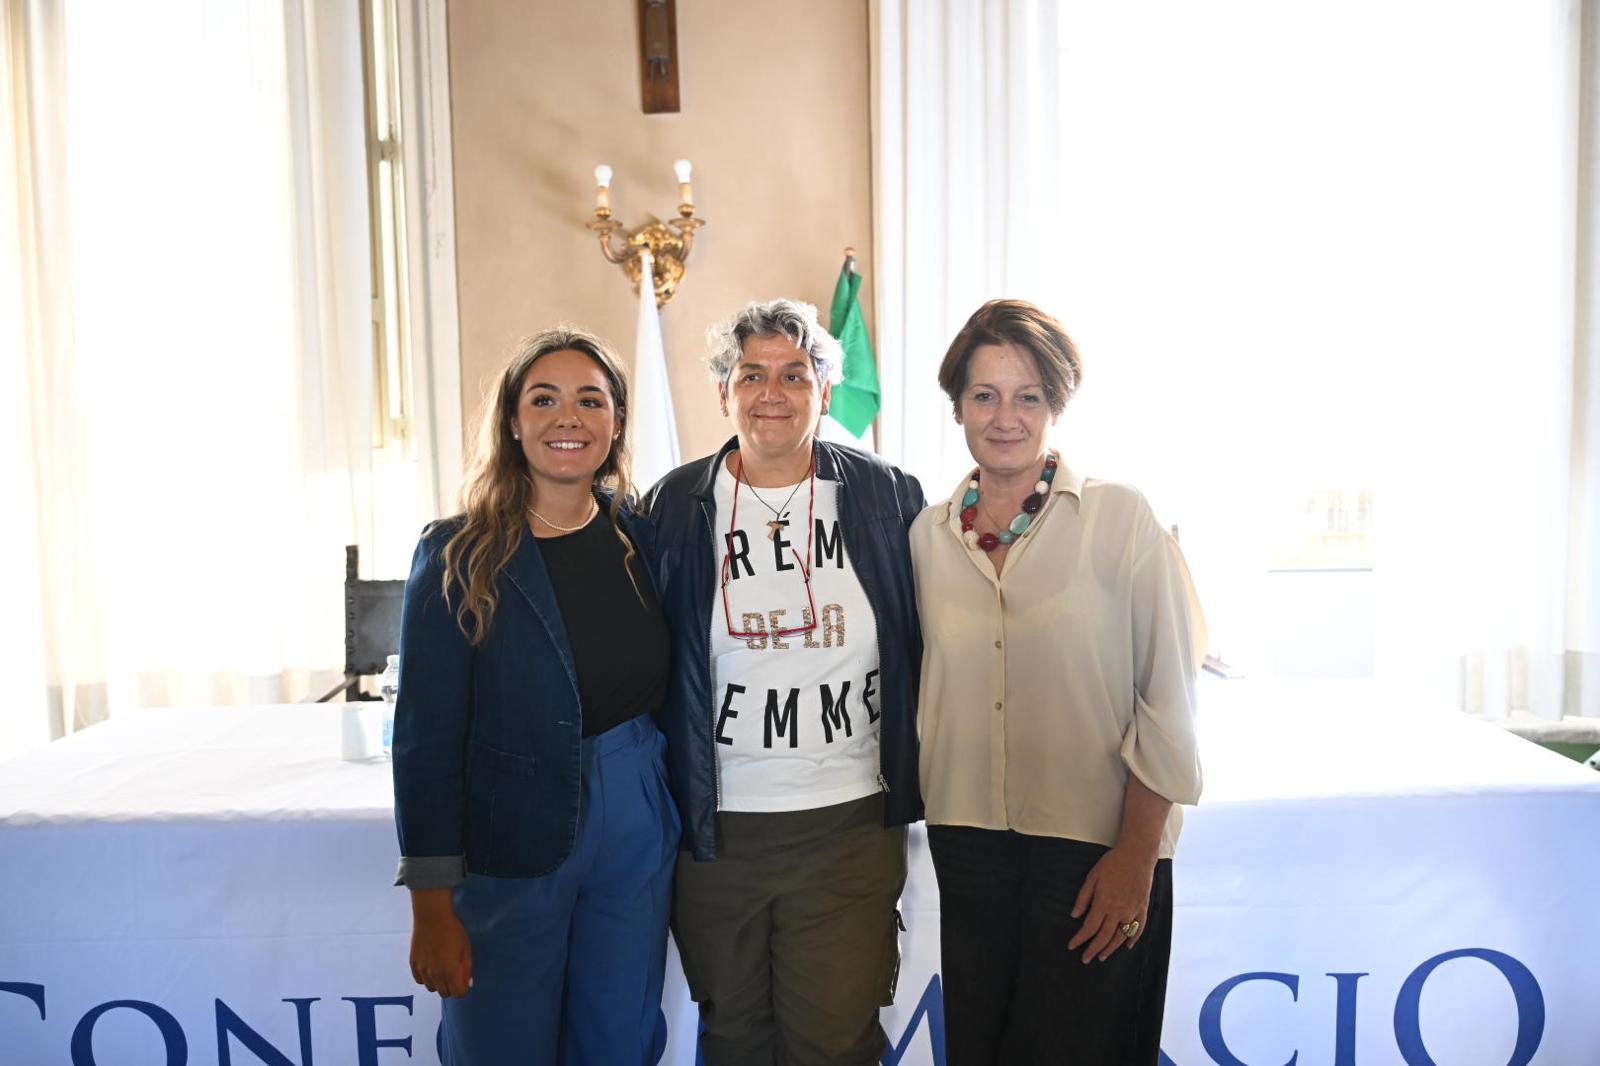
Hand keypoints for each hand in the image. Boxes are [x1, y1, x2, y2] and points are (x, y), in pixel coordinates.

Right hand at [409, 889, 472, 996]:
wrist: (432, 917)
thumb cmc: (452, 930)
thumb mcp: (466, 949)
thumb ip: (467, 967)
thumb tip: (467, 982)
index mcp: (450, 971)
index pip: (458, 993)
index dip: (463, 989)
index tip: (464, 983)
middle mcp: (434, 974)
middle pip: (444, 993)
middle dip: (451, 987)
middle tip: (454, 975)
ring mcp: (422, 970)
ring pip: (431, 988)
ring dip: (438, 983)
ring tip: (442, 969)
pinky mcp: (413, 964)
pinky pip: (419, 979)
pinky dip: (426, 978)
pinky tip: (431, 967)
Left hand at [1067, 845, 1154, 963]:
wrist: (1137, 855)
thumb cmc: (1112, 864)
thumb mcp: (1092, 877)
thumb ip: (1083, 898)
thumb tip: (1074, 915)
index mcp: (1103, 904)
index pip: (1089, 928)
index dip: (1080, 939)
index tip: (1072, 946)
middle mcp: (1118, 912)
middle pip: (1104, 937)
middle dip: (1093, 949)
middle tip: (1085, 959)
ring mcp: (1132, 911)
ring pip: (1120, 937)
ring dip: (1110, 948)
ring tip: (1102, 956)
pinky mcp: (1142, 908)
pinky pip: (1138, 928)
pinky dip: (1133, 939)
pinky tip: (1127, 946)